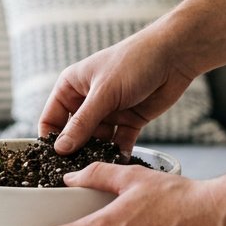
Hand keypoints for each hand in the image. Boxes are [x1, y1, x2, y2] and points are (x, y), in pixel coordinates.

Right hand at [39, 24, 195, 155]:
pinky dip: (119, 152)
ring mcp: (108, 111)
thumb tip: (60, 149)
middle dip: (76, 151)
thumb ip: (82, 123)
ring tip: (100, 167)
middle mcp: (87, 100)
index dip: (52, 140)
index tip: (55, 160)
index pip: (51, 119)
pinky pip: (119, 143)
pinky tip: (120, 161)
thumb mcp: (103, 93)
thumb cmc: (133, 62)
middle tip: (78, 171)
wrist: (174, 55)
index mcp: (71, 87)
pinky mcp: (129, 120)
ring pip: (97, 141)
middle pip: (74, 134)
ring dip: (98, 153)